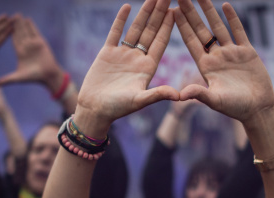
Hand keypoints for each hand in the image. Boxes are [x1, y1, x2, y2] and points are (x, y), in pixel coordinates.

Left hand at [0, 15, 63, 92]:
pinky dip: (31, 25)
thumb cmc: (34, 77)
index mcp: (20, 53)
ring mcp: (33, 44)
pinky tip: (28, 19)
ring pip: (26, 31)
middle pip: (19, 33)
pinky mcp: (40, 42)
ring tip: (17, 15)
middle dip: (14, 25)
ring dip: (21, 23)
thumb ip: (8, 79)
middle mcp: (26, 47)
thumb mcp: (18, 78)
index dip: (7, 33)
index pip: (13, 41)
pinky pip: (35, 32)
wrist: (48, 76)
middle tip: (8, 16)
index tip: (2, 26)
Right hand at [74, 0, 178, 137]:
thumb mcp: (139, 101)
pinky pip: (115, 33)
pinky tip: (127, 6)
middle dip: (160, 13)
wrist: (94, 110)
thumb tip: (179, 96)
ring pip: (136, 29)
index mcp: (148, 67)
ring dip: (144, 13)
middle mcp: (138, 58)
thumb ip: (157, 95)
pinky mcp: (107, 53)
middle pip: (151, 31)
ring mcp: (123, 54)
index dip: (169, 26)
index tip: (177, 9)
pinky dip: (121, 20)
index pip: (161, 42)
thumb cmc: (117, 109)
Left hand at [174, 0, 273, 123]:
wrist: (258, 110)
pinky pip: (238, 32)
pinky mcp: (247, 52)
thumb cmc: (236, 108)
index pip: (191, 42)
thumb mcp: (216, 101)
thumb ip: (200, 94)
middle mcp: (216, 57)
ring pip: (218, 28)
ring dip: (209, 11)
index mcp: (205, 67)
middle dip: (191, 14)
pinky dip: (232, 19)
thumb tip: (181, 95)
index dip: (182, 26)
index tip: (172, 10)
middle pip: (201, 31)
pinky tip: (225, 5)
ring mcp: (231, 53)